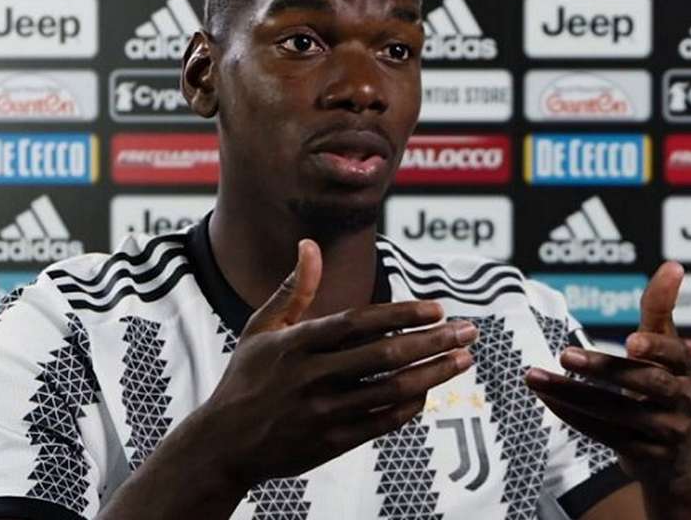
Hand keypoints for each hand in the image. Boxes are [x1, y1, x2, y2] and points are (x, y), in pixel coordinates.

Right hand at [194, 240, 476, 489]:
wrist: (222, 444)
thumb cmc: (244, 378)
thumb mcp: (260, 328)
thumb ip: (294, 289)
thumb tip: (309, 244)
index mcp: (297, 343)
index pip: (359, 321)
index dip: (402, 313)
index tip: (437, 307)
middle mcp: (312, 375)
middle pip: (385, 354)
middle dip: (433, 340)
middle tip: (468, 330)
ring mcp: (323, 411)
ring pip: (391, 389)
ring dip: (433, 373)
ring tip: (463, 360)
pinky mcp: (331, 442)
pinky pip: (381, 422)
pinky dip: (409, 406)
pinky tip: (429, 391)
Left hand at [525, 262, 690, 487]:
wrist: (676, 455)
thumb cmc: (664, 383)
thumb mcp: (666, 346)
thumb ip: (661, 308)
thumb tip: (673, 264)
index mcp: (684, 368)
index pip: (674, 355)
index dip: (655, 349)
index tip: (630, 341)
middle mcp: (681, 400)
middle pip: (644, 384)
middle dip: (604, 369)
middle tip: (565, 355)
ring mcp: (664, 431)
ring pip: (615, 412)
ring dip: (571, 393)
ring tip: (534, 376)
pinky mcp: (642, 455)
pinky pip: (603, 434)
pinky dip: (572, 415)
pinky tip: (545, 397)